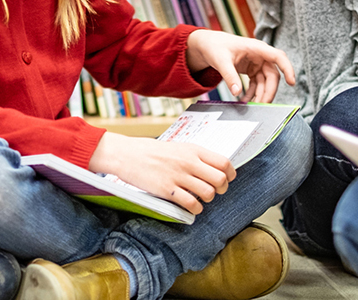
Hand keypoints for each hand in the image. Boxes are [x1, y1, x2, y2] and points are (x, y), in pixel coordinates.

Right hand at [88, 132, 234, 214]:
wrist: (128, 154)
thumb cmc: (153, 152)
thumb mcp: (178, 147)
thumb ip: (196, 156)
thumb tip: (215, 168)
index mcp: (193, 150)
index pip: (224, 163)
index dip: (230, 174)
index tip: (226, 179)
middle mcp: (188, 162)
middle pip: (220, 180)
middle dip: (221, 189)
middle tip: (214, 191)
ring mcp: (178, 176)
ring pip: (208, 193)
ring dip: (207, 199)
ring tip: (199, 198)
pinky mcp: (168, 190)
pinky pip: (192, 204)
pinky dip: (195, 209)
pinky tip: (190, 206)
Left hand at [185, 29, 295, 102]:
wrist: (209, 45)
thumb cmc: (216, 46)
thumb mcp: (220, 61)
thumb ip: (229, 76)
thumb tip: (237, 92)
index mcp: (256, 48)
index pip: (277, 57)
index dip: (287, 68)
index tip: (291, 82)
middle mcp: (260, 55)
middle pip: (272, 75)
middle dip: (269, 91)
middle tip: (262, 105)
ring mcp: (257, 63)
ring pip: (266, 82)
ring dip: (261, 95)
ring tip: (252, 106)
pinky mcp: (252, 70)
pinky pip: (257, 84)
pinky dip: (253, 93)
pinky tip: (246, 101)